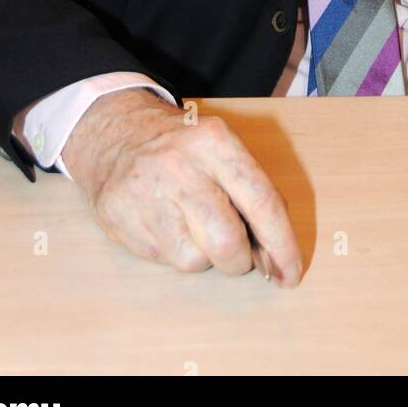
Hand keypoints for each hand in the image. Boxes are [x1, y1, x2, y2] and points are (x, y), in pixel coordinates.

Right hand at [62, 88, 302, 283]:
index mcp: (215, 142)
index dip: (282, 245)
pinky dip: (174, 252)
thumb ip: (251, 193)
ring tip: (193, 227)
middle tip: (237, 253)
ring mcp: (145, 192)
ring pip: (193, 260)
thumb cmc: (184, 148)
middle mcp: (179, 165)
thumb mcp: (223, 148)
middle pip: (226, 242)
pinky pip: (162, 261)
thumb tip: (276, 255)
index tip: (291, 273)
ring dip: (204, 257)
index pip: (261, 202)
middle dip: (239, 261)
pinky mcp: (119, 217)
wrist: (117, 133)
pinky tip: (167, 225)